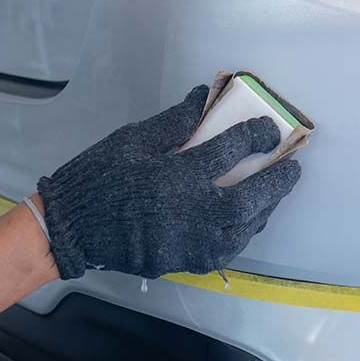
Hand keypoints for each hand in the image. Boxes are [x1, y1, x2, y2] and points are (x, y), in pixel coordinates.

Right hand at [37, 84, 301, 278]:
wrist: (67, 228)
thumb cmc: (97, 178)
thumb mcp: (133, 139)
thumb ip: (175, 121)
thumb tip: (206, 97)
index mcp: (172, 176)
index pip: (228, 151)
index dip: (254, 135)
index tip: (266, 129)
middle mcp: (186, 214)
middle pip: (247, 199)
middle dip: (276, 181)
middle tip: (292, 167)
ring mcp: (185, 244)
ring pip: (241, 231)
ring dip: (264, 210)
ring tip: (275, 192)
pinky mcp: (180, 263)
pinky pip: (224, 252)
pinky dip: (242, 235)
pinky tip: (248, 220)